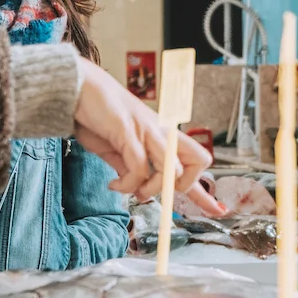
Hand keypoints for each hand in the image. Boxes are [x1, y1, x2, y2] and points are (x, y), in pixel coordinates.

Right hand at [71, 57, 224, 216]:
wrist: (80, 87)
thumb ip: (129, 166)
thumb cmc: (97, 115)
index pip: (194, 163)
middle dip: (181, 187)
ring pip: (171, 169)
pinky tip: (113, 184)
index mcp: (162, 135)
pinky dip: (126, 184)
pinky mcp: (128, 131)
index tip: (218, 210)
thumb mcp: (117, 148)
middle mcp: (161, 132)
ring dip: (150, 189)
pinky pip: (139, 168)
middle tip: (151, 192)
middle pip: (198, 162)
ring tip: (127, 189)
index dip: (205, 192)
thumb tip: (136, 188)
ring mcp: (147, 130)